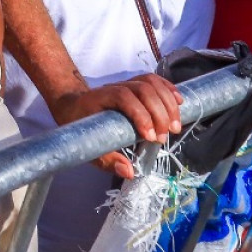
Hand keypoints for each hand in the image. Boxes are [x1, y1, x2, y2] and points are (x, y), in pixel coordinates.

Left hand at [49, 74, 182, 179]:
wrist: (72, 105)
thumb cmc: (81, 127)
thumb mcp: (88, 146)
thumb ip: (107, 160)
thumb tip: (129, 171)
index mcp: (100, 99)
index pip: (124, 97)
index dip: (140, 115)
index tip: (150, 137)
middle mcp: (114, 87)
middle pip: (142, 89)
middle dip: (159, 113)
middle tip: (166, 136)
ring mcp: (125, 83)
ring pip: (150, 83)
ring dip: (168, 103)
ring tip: (175, 125)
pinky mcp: (134, 83)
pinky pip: (154, 80)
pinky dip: (168, 89)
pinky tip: (179, 102)